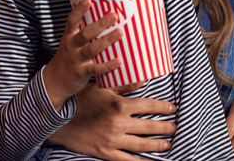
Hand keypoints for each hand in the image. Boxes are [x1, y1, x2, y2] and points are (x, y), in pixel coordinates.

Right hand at [42, 0, 123, 108]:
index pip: (72, 20)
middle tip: (114, 15)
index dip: (79, 9)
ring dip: (106, 40)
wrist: (54, 81)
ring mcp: (77, 59)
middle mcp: (72, 46)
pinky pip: (96, 68)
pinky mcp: (82, 72)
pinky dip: (108, 65)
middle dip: (100, 23)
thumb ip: (83, 33)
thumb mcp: (70, 43)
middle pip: (85, 33)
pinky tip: (119, 60)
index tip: (88, 0)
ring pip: (92, 48)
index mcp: (69, 36)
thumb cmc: (68, 58)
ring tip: (120, 32)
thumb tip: (103, 19)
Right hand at [47, 82, 174, 160]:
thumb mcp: (100, 88)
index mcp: (118, 105)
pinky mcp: (107, 152)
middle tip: (174, 127)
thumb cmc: (80, 100)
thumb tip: (142, 80)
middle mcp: (119, 123)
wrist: (59, 120)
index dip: (163, 107)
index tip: (172, 108)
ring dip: (158, 144)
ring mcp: (114, 140)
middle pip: (150, 126)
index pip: (148, 105)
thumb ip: (122, 85)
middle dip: (165, 127)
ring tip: (167, 143)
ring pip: (143, 144)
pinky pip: (129, 160)